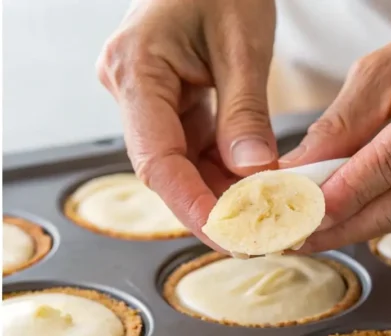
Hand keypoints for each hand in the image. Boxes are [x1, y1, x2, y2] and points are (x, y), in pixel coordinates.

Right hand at [96, 0, 277, 244]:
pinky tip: (251, 187)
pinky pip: (187, 144)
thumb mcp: (243, 42)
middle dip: (207, 205)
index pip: (156, 157)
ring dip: (217, 190)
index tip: (226, 232)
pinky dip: (219, 167)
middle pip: (163, 168)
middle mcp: (128, 88)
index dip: (189, 202)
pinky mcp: (161, 99)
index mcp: (135, 69)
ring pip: (176, 162)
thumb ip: (245, 111)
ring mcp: (142, 96)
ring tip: (262, 216)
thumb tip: (254, 173)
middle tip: (253, 237)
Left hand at [283, 3, 390, 252]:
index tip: (305, 212)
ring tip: (312, 234)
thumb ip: (340, 122)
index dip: (346, 191)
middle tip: (297, 237)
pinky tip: (350, 222)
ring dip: (359, 230)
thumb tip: (297, 170)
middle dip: (345, 224)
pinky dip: (384, 221)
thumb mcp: (383, 71)